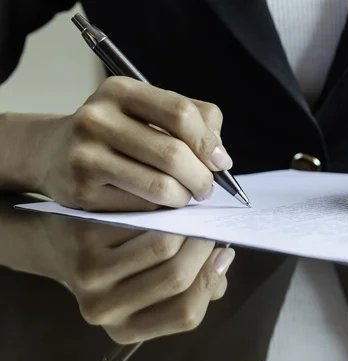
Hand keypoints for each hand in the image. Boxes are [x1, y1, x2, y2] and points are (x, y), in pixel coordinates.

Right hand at [37, 76, 231, 211]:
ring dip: (184, 197)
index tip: (220, 161)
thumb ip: (193, 119)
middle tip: (207, 188)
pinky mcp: (82, 190)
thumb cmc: (116, 132)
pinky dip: (161, 209)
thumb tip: (220, 156)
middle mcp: (97, 119)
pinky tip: (160, 203)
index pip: (180, 113)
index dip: (208, 142)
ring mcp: (85, 155)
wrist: (53, 152)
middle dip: (202, 177)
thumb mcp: (147, 111)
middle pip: (173, 154)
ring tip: (187, 196)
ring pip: (160, 186)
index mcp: (120, 91)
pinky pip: (141, 206)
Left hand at [40, 217, 233, 343]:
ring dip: (186, 225)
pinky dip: (163, 209)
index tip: (224, 253)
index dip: (212, 280)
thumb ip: (192, 286)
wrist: (59, 245)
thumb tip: (223, 263)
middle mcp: (106, 309)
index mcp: (127, 329)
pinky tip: (166, 204)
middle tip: (209, 228)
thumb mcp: (150, 288)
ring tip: (191, 216)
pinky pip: (143, 218)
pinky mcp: (86, 238)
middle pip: (176, 276)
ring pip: (162, 245)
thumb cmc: (117, 266)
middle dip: (204, 247)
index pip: (187, 314)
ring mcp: (91, 275)